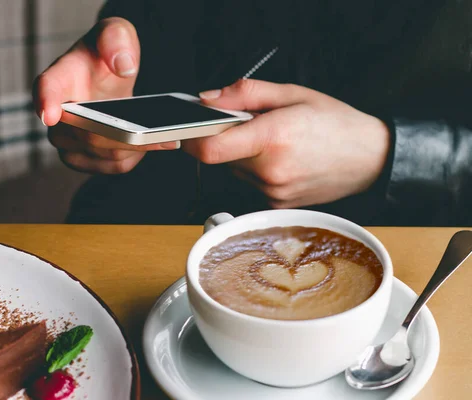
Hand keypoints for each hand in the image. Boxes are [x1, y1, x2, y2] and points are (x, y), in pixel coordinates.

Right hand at [33, 17, 177, 173]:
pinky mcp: (81, 158)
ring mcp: (65, 140)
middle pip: (87, 134)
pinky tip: (149, 144)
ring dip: (134, 148)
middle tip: (162, 132)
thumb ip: (116, 39)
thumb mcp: (116, 33)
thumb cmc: (108, 54)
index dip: (45, 101)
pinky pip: (111, 166)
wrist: (110, 75)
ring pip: (102, 153)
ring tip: (162, 136)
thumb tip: (123, 65)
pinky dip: (133, 157)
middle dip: (125, 135)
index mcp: (59, 77)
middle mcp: (54, 113)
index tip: (49, 113)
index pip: (46, 88)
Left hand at [182, 79, 389, 207]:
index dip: (192, 139)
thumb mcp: (292, 94)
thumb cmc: (336, 123)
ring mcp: (274, 192)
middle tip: (255, 127)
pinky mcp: (277, 204)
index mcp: (272, 138)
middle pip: (221, 157)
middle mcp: (270, 171)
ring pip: (236, 171)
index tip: (192, 129)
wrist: (371, 158)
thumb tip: (209, 100)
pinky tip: (283, 161)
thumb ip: (245, 94)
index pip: (209, 148)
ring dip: (244, 156)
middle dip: (227, 140)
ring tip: (277, 144)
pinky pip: (251, 184)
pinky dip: (258, 171)